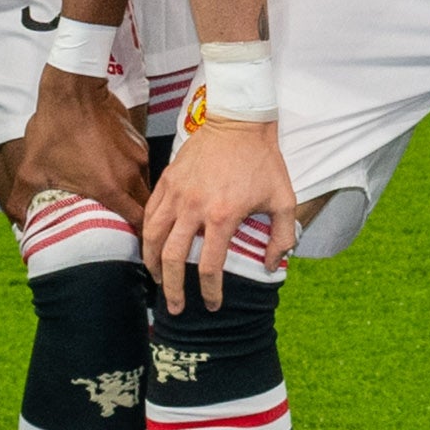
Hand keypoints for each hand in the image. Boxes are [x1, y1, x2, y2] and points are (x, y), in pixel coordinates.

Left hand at [4, 63, 146, 234]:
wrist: (71, 91)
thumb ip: (22, 203)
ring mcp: (137, 156)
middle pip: (146, 207)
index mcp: (110, 188)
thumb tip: (17, 225)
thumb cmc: (52, 132)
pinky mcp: (137, 140)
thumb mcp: (30, 171)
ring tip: (117, 200)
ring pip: (144, 185)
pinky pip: (140, 165)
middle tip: (123, 226)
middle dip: (139, 219)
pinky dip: (130, 173)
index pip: (138, 223)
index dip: (137, 236)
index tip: (128, 243)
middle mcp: (131, 174)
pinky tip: (112, 170)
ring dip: (134, 195)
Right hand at [144, 114, 301, 311]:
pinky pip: (148, 213)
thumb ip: (282, 236)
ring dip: (151, 265)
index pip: (209, 267)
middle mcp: (194, 208)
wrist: (240, 121)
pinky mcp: (166, 180)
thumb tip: (271, 265)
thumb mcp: (283, 198)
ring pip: (152, 238)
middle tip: (175, 307)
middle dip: (172, 289)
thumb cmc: (263, 161)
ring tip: (157, 281)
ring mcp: (176, 193)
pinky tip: (150, 247)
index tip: (212, 304)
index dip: (210, 292)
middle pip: (172, 259)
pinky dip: (146, 235)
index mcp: (223, 216)